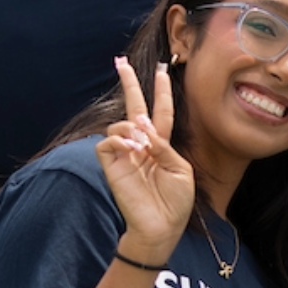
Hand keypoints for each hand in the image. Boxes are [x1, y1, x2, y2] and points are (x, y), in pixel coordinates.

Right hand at [95, 58, 192, 262]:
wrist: (161, 226)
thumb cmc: (175, 201)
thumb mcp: (181, 170)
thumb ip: (164, 146)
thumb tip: (143, 128)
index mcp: (162, 145)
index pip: (161, 112)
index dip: (162, 91)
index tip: (164, 70)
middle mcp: (141, 145)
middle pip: (134, 107)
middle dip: (129, 83)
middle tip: (120, 61)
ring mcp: (125, 154)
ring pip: (121, 123)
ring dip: (133, 127)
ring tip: (142, 145)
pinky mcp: (110, 165)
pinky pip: (107, 141)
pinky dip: (120, 139)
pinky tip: (131, 148)